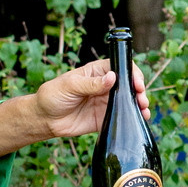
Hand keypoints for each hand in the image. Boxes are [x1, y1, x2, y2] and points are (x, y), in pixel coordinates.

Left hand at [29, 56, 150, 141]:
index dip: (132, 73)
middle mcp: (105, 85)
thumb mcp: (70, 85)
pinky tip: (139, 119)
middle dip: (139, 90)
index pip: (120, 67)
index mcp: (97, 72)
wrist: (44, 118)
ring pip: (128, 101)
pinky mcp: (105, 118)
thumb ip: (91, 84)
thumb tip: (112, 78)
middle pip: (128, 84)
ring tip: (143, 109)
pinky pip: (122, 117)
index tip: (136, 83)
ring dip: (138, 104)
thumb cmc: (53, 95)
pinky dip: (132, 118)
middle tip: (141, 98)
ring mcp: (106, 102)